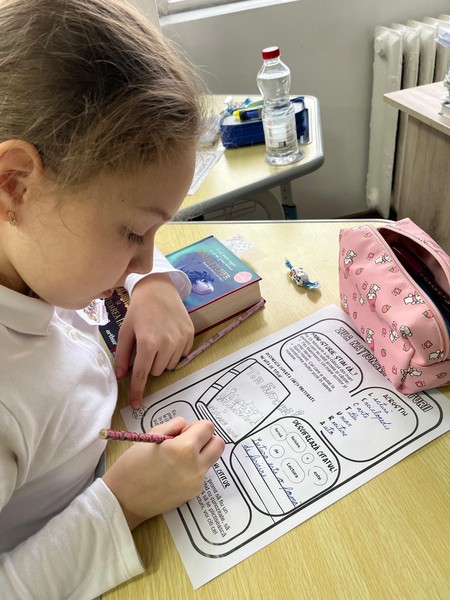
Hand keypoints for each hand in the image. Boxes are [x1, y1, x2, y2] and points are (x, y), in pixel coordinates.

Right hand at [102, 417, 224, 529]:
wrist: (123, 500)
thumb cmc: (132, 464)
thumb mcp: (151, 435)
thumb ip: (174, 426)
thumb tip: (188, 427)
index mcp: (185, 448)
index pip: (208, 427)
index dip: (196, 427)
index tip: (183, 432)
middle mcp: (196, 465)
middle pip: (218, 444)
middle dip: (206, 440)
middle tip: (187, 443)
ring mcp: (197, 482)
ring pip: (211, 460)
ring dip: (201, 455)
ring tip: (177, 460)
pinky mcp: (194, 494)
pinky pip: (201, 474)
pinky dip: (192, 470)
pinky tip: (173, 474)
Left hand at [114, 273, 194, 407]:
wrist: (159, 288)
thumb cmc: (138, 309)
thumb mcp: (125, 330)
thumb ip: (123, 355)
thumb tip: (121, 376)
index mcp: (147, 343)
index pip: (141, 374)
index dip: (137, 391)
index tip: (136, 405)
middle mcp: (166, 343)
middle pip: (156, 371)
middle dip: (148, 365)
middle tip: (145, 348)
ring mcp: (181, 340)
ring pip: (169, 366)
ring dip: (161, 360)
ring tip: (157, 341)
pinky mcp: (190, 336)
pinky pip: (181, 356)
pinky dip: (173, 352)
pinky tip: (169, 337)